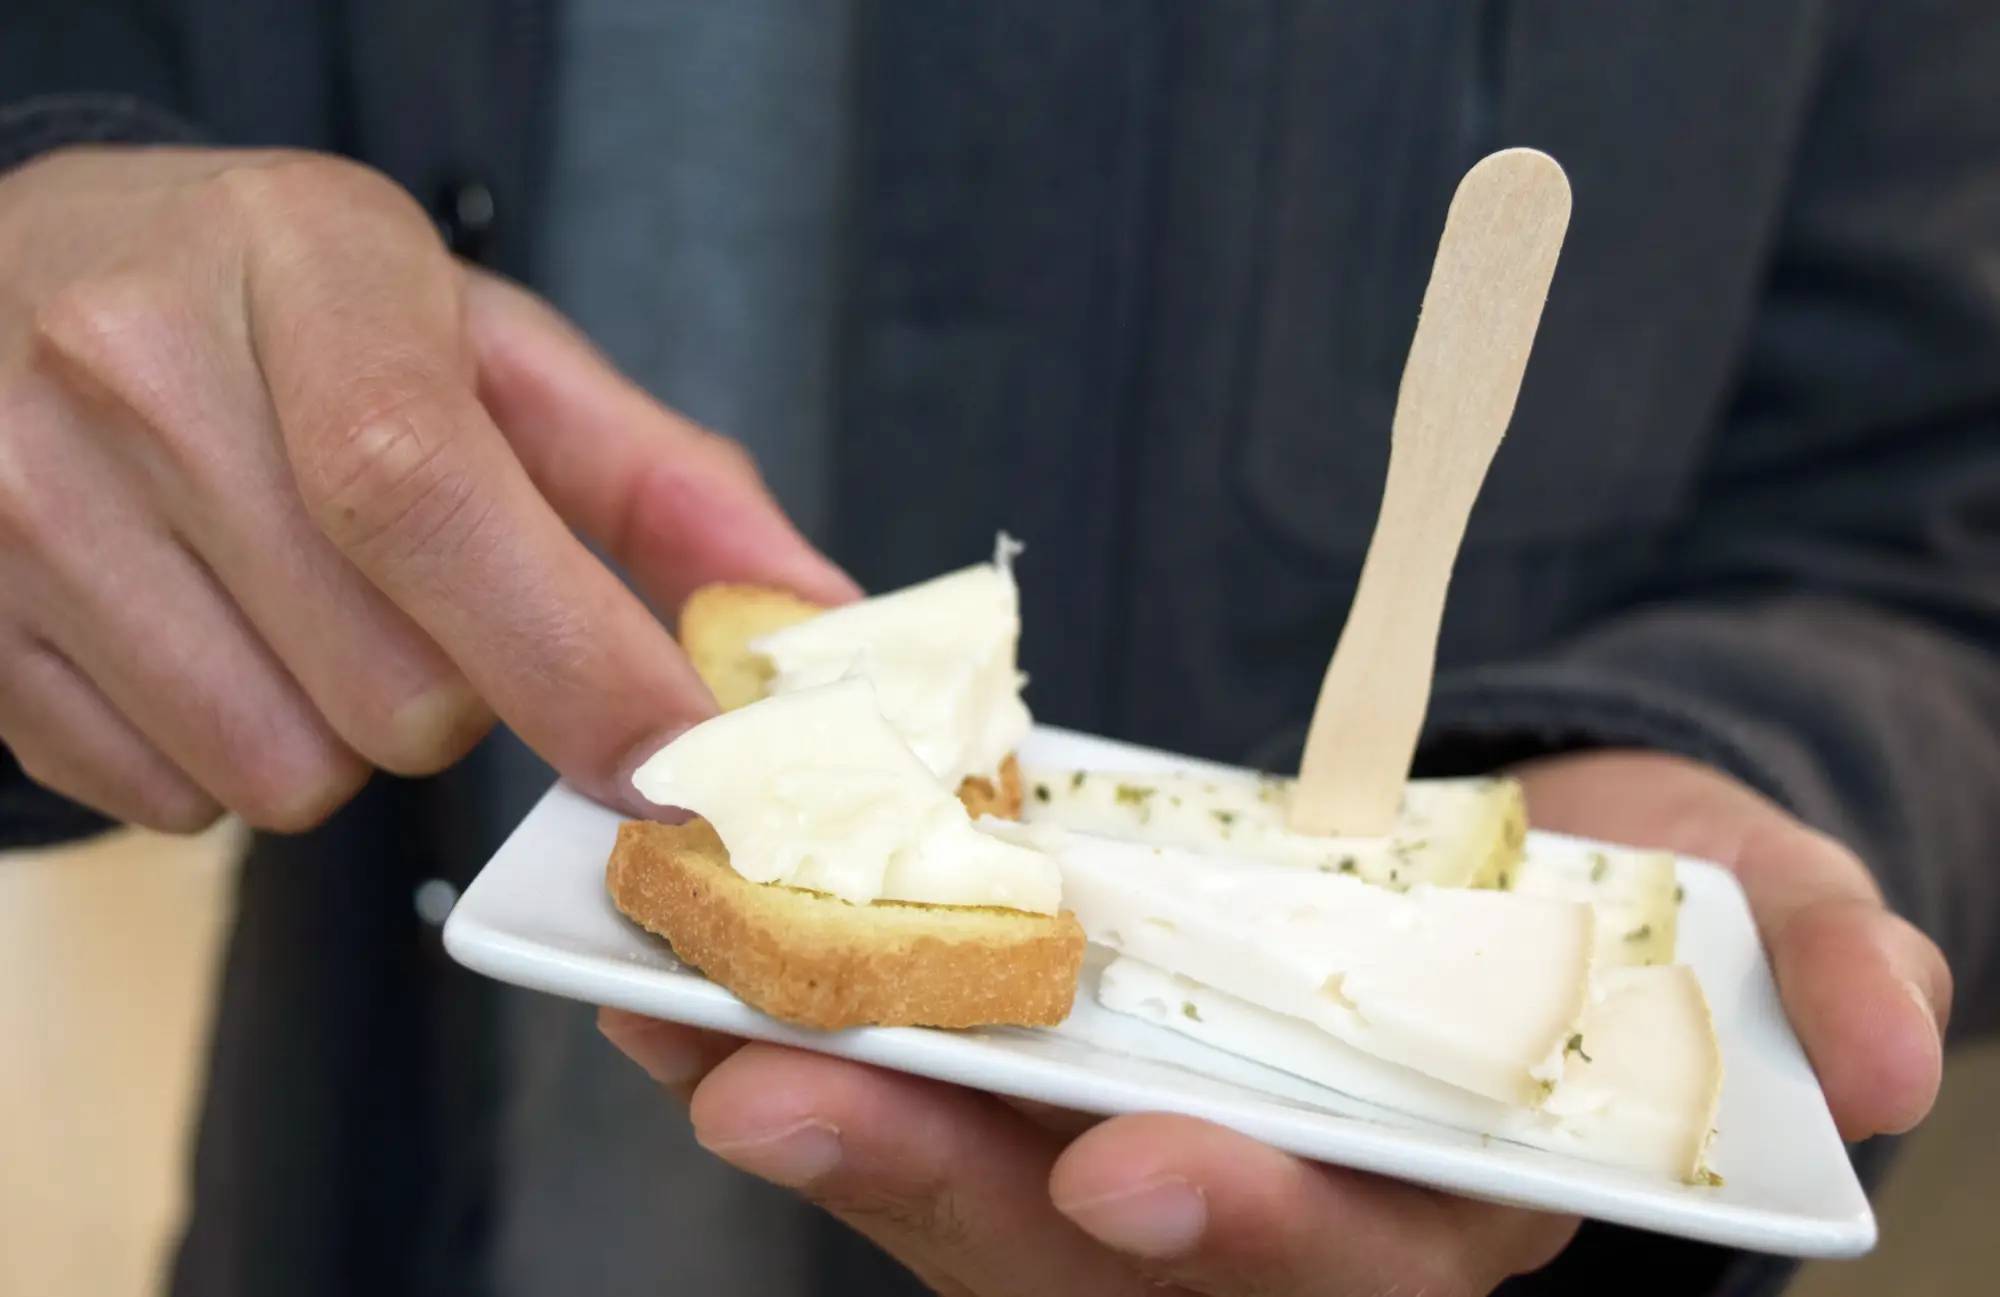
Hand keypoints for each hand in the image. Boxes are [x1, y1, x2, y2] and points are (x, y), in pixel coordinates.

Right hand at [0, 146, 854, 830]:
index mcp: (301, 268)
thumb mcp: (486, 348)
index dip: (567, 657)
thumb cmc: (300, 316)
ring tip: (307, 606)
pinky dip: (228, 759)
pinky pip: (168, 803)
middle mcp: (128, 369)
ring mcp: (15, 501)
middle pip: (385, 690)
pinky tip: (215, 637)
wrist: (32, 277)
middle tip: (423, 597)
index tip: (669, 760)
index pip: (423, 494)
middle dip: (462, 693)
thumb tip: (809, 612)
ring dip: (344, 735)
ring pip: (281, 774)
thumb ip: (658, 482)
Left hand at [600, 748, 1950, 1294]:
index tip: (1139, 1166)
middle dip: (941, 1179)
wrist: (1509, 872)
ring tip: (683, 1027)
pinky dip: (809, 1043)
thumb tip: (1897, 1032)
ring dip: (827, 1112)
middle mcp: (1270, 1216)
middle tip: (780, 1088)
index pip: (1342, 1257)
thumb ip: (1819, 959)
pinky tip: (691, 990)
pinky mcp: (1052, 1080)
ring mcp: (1141, 1150)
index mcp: (1439, 1207)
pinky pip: (917, 1095)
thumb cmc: (1633, 911)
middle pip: (1090, 1249)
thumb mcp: (1757, 907)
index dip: (1251, 1226)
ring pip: (966, 1188)